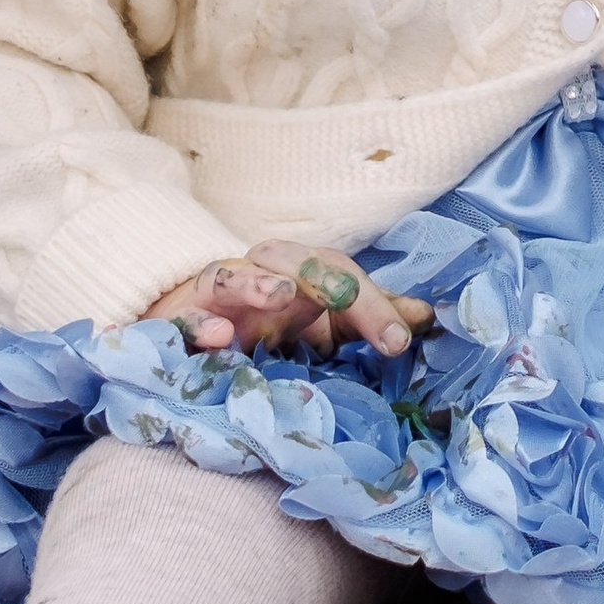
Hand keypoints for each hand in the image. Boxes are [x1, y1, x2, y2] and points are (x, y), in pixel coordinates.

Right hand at [145, 245, 430, 362]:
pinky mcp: (177, 322)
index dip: (372, 303)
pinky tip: (221, 336)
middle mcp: (257, 277)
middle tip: (355, 308)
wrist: (184, 317)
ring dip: (256, 283)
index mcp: (296, 275)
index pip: (339, 273)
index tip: (399, 342)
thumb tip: (426, 315)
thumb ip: (365, 317)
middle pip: (291, 261)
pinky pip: (184, 319)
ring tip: (282, 295)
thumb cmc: (261, 318)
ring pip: (230, 275)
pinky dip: (201, 324)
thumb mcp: (317, 319)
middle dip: (327, 282)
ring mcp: (214, 298)